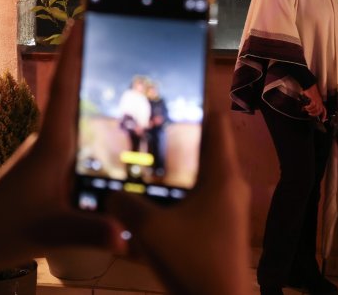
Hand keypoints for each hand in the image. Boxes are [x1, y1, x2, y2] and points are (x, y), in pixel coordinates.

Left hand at [0, 20, 121, 293]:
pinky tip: (109, 117)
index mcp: (51, 145)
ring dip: (88, 79)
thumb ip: (88, 232)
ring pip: (72, 107)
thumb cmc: (6, 231)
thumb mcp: (51, 232)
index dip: (73, 53)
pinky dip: (89, 110)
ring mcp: (48, 149)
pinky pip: (74, 127)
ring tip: (116, 55)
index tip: (82, 18)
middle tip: (107, 21)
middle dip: (87, 54)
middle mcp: (49, 139)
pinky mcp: (49, 162)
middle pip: (70, 87)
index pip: (63, 89)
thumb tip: (122, 233)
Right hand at [105, 55, 250, 294]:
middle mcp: (230, 185)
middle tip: (148, 113)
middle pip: (205, 144)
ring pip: (198, 174)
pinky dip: (174, 193)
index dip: (199, 95)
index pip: (215, 119)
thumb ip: (124, 205)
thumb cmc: (193, 262)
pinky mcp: (218, 229)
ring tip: (143, 150)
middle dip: (177, 130)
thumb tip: (107, 191)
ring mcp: (227, 209)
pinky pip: (195, 200)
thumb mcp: (149, 231)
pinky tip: (148, 197)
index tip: (178, 76)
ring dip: (174, 164)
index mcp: (222, 175)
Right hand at [301, 84, 325, 119]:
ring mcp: (317, 100)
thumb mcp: (311, 99)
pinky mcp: (314, 98)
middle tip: (310, 115)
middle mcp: (319, 101)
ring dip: (311, 110)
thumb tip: (305, 109)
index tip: (322, 120)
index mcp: (320, 102)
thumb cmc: (309, 91)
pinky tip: (306, 106)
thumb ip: (310, 104)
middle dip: (315, 114)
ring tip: (307, 110)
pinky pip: (312, 105)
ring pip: (316, 108)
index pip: (324, 110)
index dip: (324, 115)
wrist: (309, 85)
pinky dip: (309, 107)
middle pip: (320, 110)